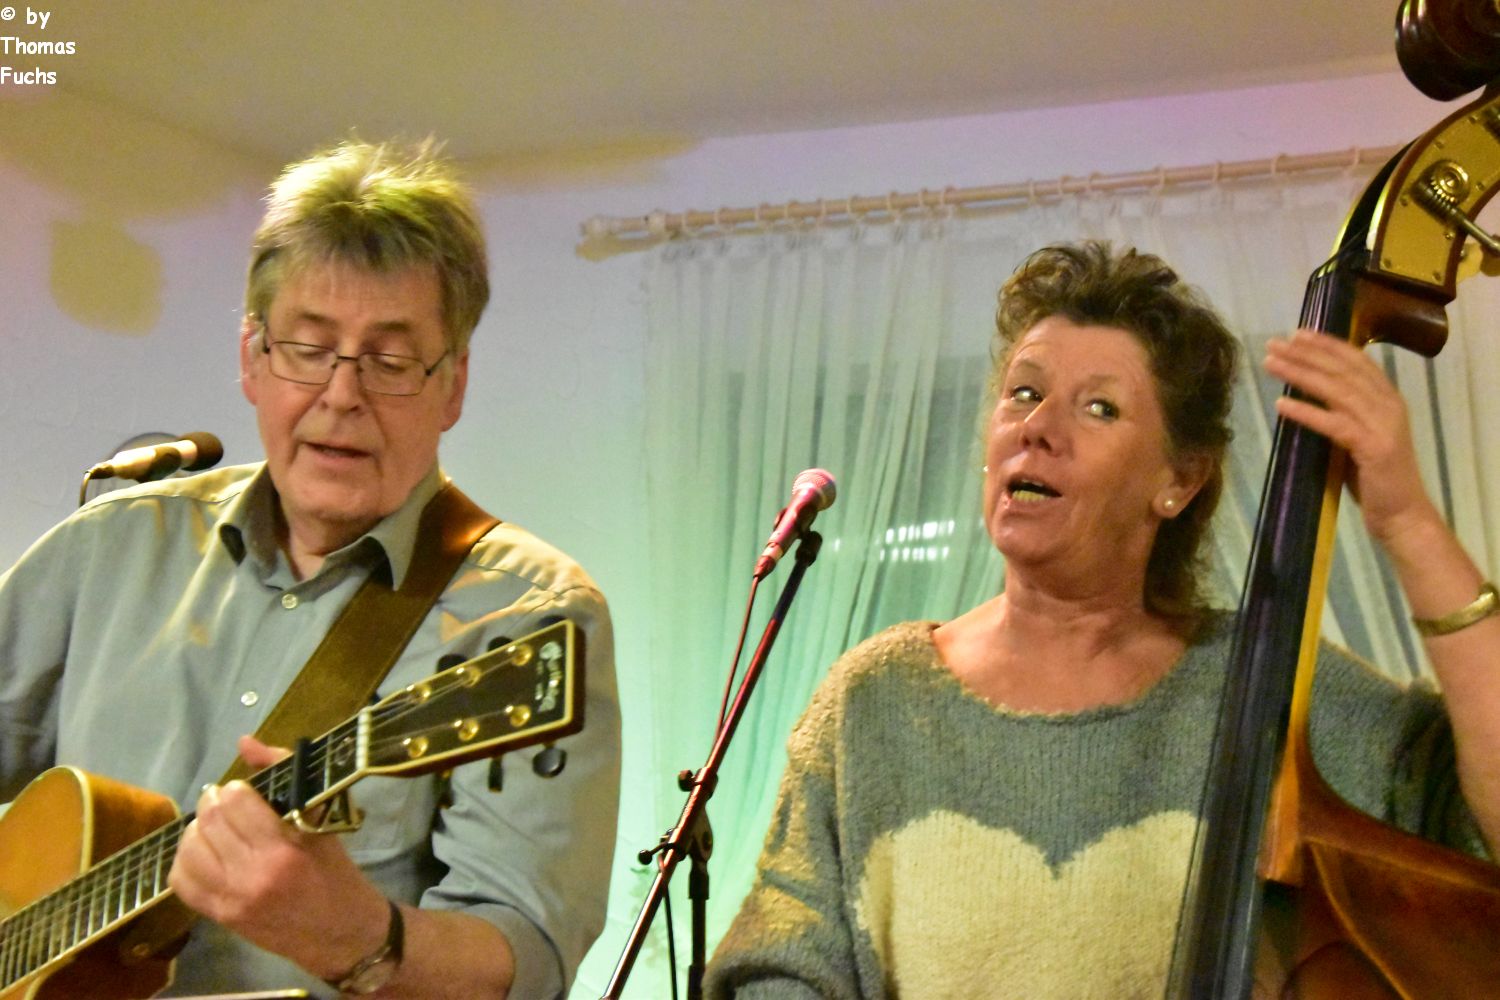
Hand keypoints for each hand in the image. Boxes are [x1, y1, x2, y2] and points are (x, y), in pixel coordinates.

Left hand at [168, 734, 391, 980]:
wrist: (340, 934)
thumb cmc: (335, 873)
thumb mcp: (322, 821)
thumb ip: (284, 775)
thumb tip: (245, 741)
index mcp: (284, 849)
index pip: (236, 802)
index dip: (236, 788)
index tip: (245, 790)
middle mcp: (252, 875)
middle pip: (208, 822)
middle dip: (213, 802)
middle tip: (225, 802)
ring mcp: (231, 900)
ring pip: (189, 849)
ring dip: (198, 830)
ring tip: (214, 827)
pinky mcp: (219, 917)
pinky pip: (181, 881)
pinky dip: (186, 860)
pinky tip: (204, 854)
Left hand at [1263, 330, 1442, 547]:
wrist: (1402, 515)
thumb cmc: (1375, 478)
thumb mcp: (1359, 436)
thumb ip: (1343, 413)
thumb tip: (1308, 392)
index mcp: (1388, 398)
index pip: (1357, 360)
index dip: (1328, 345)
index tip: (1298, 334)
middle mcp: (1389, 405)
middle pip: (1342, 370)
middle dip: (1306, 354)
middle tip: (1274, 343)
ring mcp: (1383, 425)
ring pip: (1336, 390)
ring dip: (1300, 374)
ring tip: (1270, 364)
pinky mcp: (1372, 448)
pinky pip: (1333, 424)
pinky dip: (1306, 412)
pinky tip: (1281, 404)